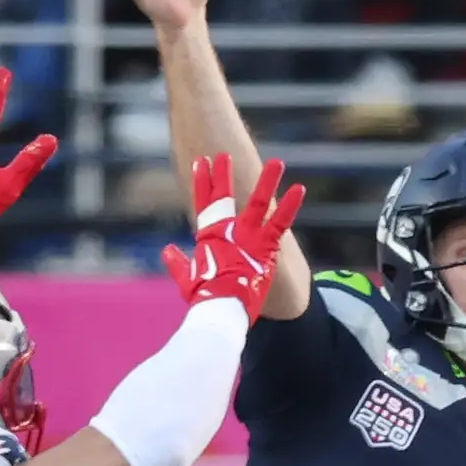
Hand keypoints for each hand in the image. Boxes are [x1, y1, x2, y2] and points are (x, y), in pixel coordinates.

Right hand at [164, 153, 304, 307]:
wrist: (221, 310)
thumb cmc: (205, 299)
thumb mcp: (187, 279)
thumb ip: (177, 263)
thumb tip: (166, 250)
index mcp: (208, 238)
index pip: (203, 203)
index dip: (202, 182)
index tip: (201, 162)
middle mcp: (226, 232)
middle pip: (224, 197)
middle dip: (223, 175)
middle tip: (223, 155)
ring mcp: (247, 237)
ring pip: (258, 203)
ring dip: (267, 181)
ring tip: (277, 162)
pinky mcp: (266, 246)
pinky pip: (281, 222)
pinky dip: (290, 206)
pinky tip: (299, 188)